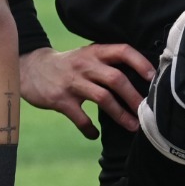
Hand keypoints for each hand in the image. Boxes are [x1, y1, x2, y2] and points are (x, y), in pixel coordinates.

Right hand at [21, 44, 156, 138]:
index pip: (122, 51)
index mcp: (94, 52)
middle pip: (116, 78)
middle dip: (134, 96)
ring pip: (102, 98)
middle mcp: (84, 64)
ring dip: (120, 114)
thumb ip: (108, 63)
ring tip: (132, 126)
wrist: (31, 69)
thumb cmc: (68, 65)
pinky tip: (94, 134)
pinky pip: (80, 118)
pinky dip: (89, 129)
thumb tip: (141, 79)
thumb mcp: (86, 56)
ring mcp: (72, 82)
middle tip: (147, 111)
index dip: (140, 63)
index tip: (153, 77)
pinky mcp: (60, 99)